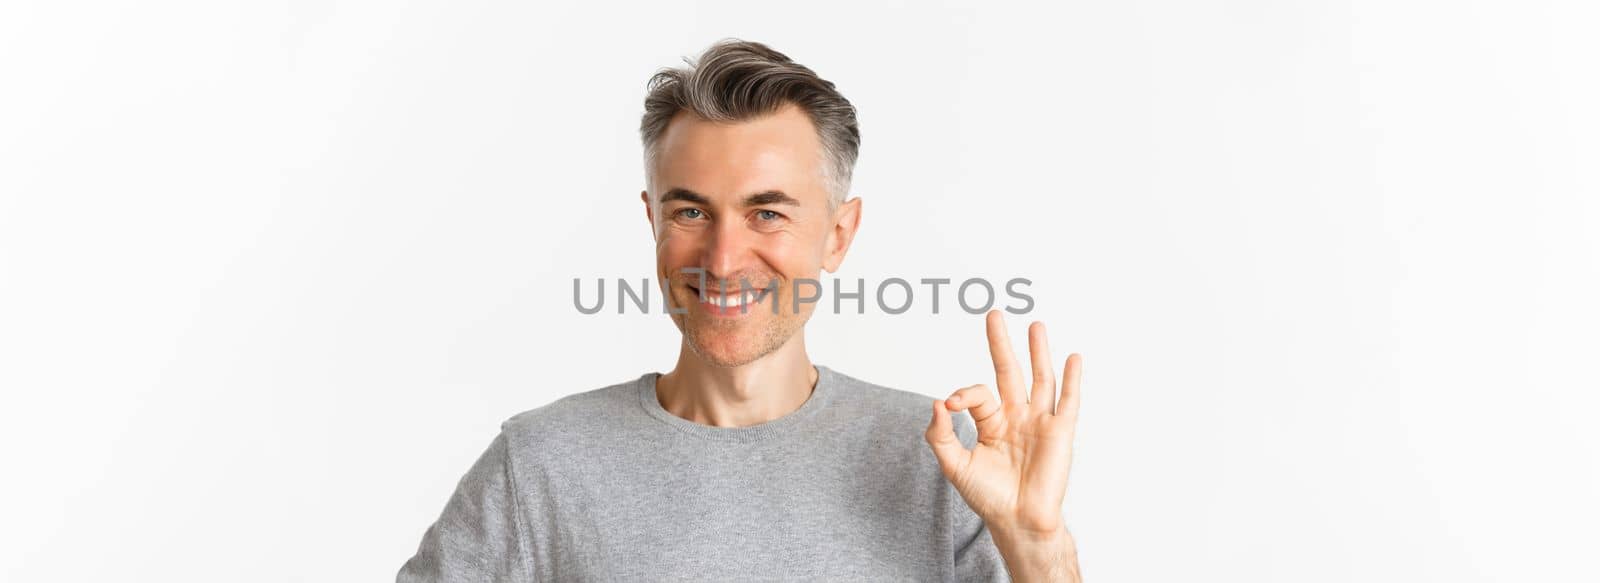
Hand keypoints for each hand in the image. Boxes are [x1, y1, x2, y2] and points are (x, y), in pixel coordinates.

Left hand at [925, 309, 1082, 535]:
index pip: (977, 394)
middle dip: (1001, 344)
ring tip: (1036, 325)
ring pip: (1040, 379)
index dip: (963, 394)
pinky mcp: (1060, 433)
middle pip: (1009, 371)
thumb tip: (937, 402)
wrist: (1017, 522)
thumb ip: (940, 435)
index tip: (951, 405)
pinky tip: (1072, 357)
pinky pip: (1068, 401)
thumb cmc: (988, 497)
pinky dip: (1072, 379)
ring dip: (1038, 352)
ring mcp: (1040, 422)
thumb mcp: (955, 465)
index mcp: (992, 422)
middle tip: (994, 314)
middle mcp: (1017, 417)